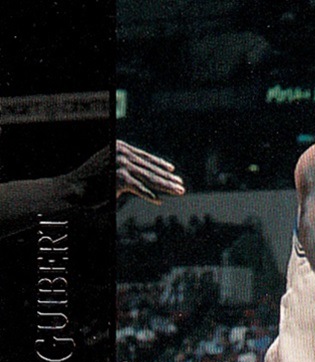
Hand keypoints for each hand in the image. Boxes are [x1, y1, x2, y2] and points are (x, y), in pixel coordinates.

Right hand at [66, 142, 184, 208]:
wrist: (72, 187)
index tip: (172, 170)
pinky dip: (150, 196)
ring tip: (179, 192)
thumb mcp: (109, 167)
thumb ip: (125, 167)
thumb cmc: (90, 180)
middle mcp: (122, 153)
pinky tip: (160, 201)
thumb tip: (141, 174)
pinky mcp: (121, 179)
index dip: (160, 164)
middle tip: (181, 185)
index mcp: (120, 146)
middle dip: (168, 178)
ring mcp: (122, 165)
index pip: (145, 157)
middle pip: (151, 168)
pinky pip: (140, 189)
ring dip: (166, 187)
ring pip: (150, 178)